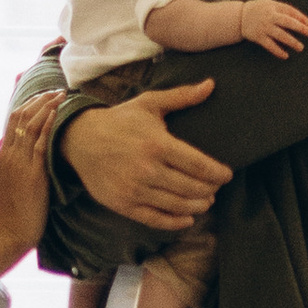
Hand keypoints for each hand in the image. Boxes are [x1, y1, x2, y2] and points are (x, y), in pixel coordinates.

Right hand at [0, 96, 58, 253]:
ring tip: (61, 95)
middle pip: (22, 116)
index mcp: (4, 156)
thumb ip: (6, 165)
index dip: (29, 105)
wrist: (7, 233)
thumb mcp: (3, 183)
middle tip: (56, 90)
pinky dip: (49, 123)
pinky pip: (41, 141)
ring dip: (47, 106)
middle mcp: (10, 154)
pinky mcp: (33, 172)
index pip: (14, 120)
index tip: (42, 96)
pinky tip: (57, 112)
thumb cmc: (9, 213)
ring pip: (32, 124)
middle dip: (40, 99)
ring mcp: (20, 162)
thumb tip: (6, 149)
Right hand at [68, 85, 229, 223]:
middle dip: (210, 190)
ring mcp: (134, 189)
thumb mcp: (150, 103)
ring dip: (197, 206)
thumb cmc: (120, 120)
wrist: (80, 140)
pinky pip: (155, 219)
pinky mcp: (123, 204)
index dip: (218, 173)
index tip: (227, 175)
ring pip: (177, 205)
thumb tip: (211, 84)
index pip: (199, 165)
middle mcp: (147, 169)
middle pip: (191, 188)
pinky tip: (187, 218)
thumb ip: (182, 96)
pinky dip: (175, 222)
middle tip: (216, 188)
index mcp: (157, 144)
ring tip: (205, 202)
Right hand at [237, 0, 307, 59]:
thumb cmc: (258, 9)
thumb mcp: (269, 3)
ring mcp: (264, 27)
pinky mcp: (258, 37)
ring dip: (291, 42)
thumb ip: (282, 9)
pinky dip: (278, 51)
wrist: (239, 17)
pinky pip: (270, 45)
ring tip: (300, 47)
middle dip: (299, 28)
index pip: (290, 10)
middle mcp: (269, 17)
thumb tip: (300, 19)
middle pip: (287, 22)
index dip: (300, 17)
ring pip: (280, 35)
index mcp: (273, 6)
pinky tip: (286, 55)